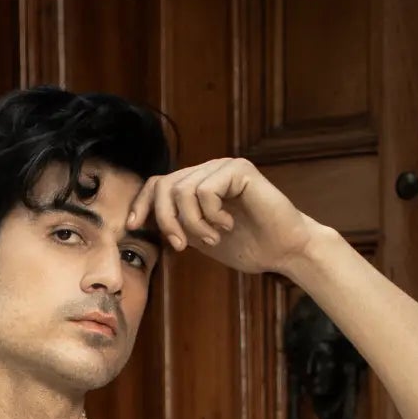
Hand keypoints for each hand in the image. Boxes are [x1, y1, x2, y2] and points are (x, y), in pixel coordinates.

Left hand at [127, 156, 320, 280]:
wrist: (284, 251)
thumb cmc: (248, 247)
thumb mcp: (201, 238)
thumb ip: (177, 225)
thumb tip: (140, 221)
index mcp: (197, 185)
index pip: (158, 184)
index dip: (142, 203)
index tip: (133, 226)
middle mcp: (209, 170)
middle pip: (165, 185)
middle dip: (166, 220)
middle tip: (181, 245)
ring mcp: (224, 167)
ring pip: (183, 190)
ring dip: (193, 223)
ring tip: (213, 238)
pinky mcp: (239, 169)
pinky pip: (206, 190)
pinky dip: (211, 215)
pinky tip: (228, 225)